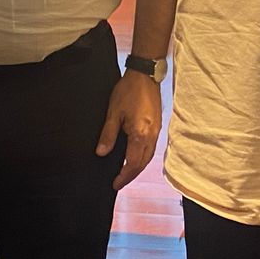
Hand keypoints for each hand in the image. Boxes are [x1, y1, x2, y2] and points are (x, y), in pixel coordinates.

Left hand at [95, 71, 160, 191]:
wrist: (145, 75)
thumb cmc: (128, 91)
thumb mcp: (113, 113)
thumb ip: (108, 135)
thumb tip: (102, 153)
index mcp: (140, 134)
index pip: (133, 163)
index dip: (124, 176)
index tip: (115, 183)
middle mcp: (152, 136)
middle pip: (143, 163)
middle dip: (131, 175)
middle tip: (119, 182)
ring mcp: (156, 131)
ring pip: (148, 156)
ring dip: (138, 166)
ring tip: (126, 173)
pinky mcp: (157, 125)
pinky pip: (151, 147)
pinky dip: (143, 156)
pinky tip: (135, 156)